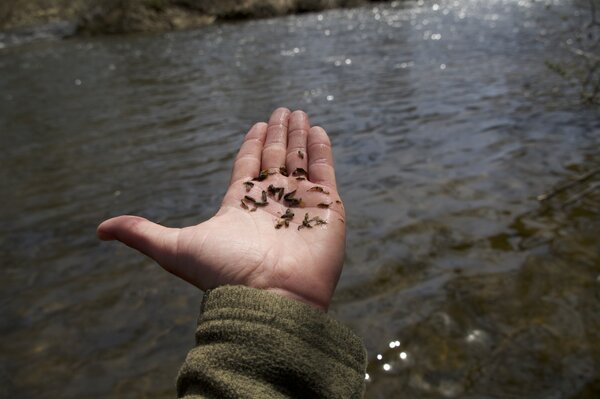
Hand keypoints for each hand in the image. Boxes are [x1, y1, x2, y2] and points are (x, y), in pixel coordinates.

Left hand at [97, 108, 345, 309]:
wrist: (271, 298)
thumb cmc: (224, 273)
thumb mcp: (175, 248)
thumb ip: (142, 233)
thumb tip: (99, 229)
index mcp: (241, 205)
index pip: (249, 166)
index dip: (253, 145)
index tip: (258, 124)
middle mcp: (271, 203)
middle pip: (275, 159)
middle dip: (278, 135)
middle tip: (282, 110)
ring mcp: (301, 205)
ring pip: (300, 161)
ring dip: (300, 137)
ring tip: (299, 113)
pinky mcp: (327, 209)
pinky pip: (325, 172)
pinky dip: (322, 151)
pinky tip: (317, 131)